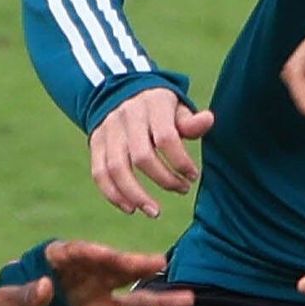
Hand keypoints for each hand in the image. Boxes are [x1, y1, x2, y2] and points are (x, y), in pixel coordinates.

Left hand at [0, 238, 184, 305]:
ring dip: (153, 283)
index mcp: (54, 257)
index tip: (106, 254)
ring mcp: (94, 288)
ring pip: (128, 281)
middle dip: (132, 263)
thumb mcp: (5, 303)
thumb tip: (46, 287)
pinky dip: (155, 303)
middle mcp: (80, 269)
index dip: (91, 253)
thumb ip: (26, 295)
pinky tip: (183, 301)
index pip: (75, 251)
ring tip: (185, 292)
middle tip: (158, 262)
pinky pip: (132, 305)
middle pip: (109, 262)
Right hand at [84, 85, 213, 217]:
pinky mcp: (96, 142)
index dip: (180, 161)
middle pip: (142, 157)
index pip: (166, 138)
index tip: (193, 176)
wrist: (124, 93)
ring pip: (117, 168)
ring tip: (155, 212)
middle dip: (164, 180)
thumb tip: (208, 120)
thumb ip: (191, 121)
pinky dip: (113, 195)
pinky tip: (131, 208)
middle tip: (182, 190)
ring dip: (136, 195)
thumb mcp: (178, 108)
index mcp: (152, 105)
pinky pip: (100, 173)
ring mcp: (108, 129)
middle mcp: (127, 116)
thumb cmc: (160, 109)